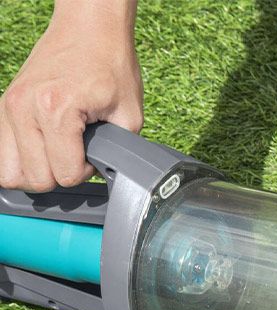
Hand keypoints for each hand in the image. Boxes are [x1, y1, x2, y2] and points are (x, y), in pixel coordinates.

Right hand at [0, 1, 141, 191]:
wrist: (89, 29)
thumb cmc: (110, 66)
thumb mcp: (129, 116)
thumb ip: (118, 151)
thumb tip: (110, 174)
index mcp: (55, 109)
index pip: (65, 175)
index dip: (86, 171)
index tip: (94, 150)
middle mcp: (24, 108)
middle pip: (35, 179)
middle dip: (60, 174)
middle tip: (77, 152)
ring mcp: (9, 107)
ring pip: (10, 173)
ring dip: (37, 171)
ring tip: (58, 154)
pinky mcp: (3, 106)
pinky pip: (1, 155)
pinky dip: (22, 160)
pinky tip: (43, 149)